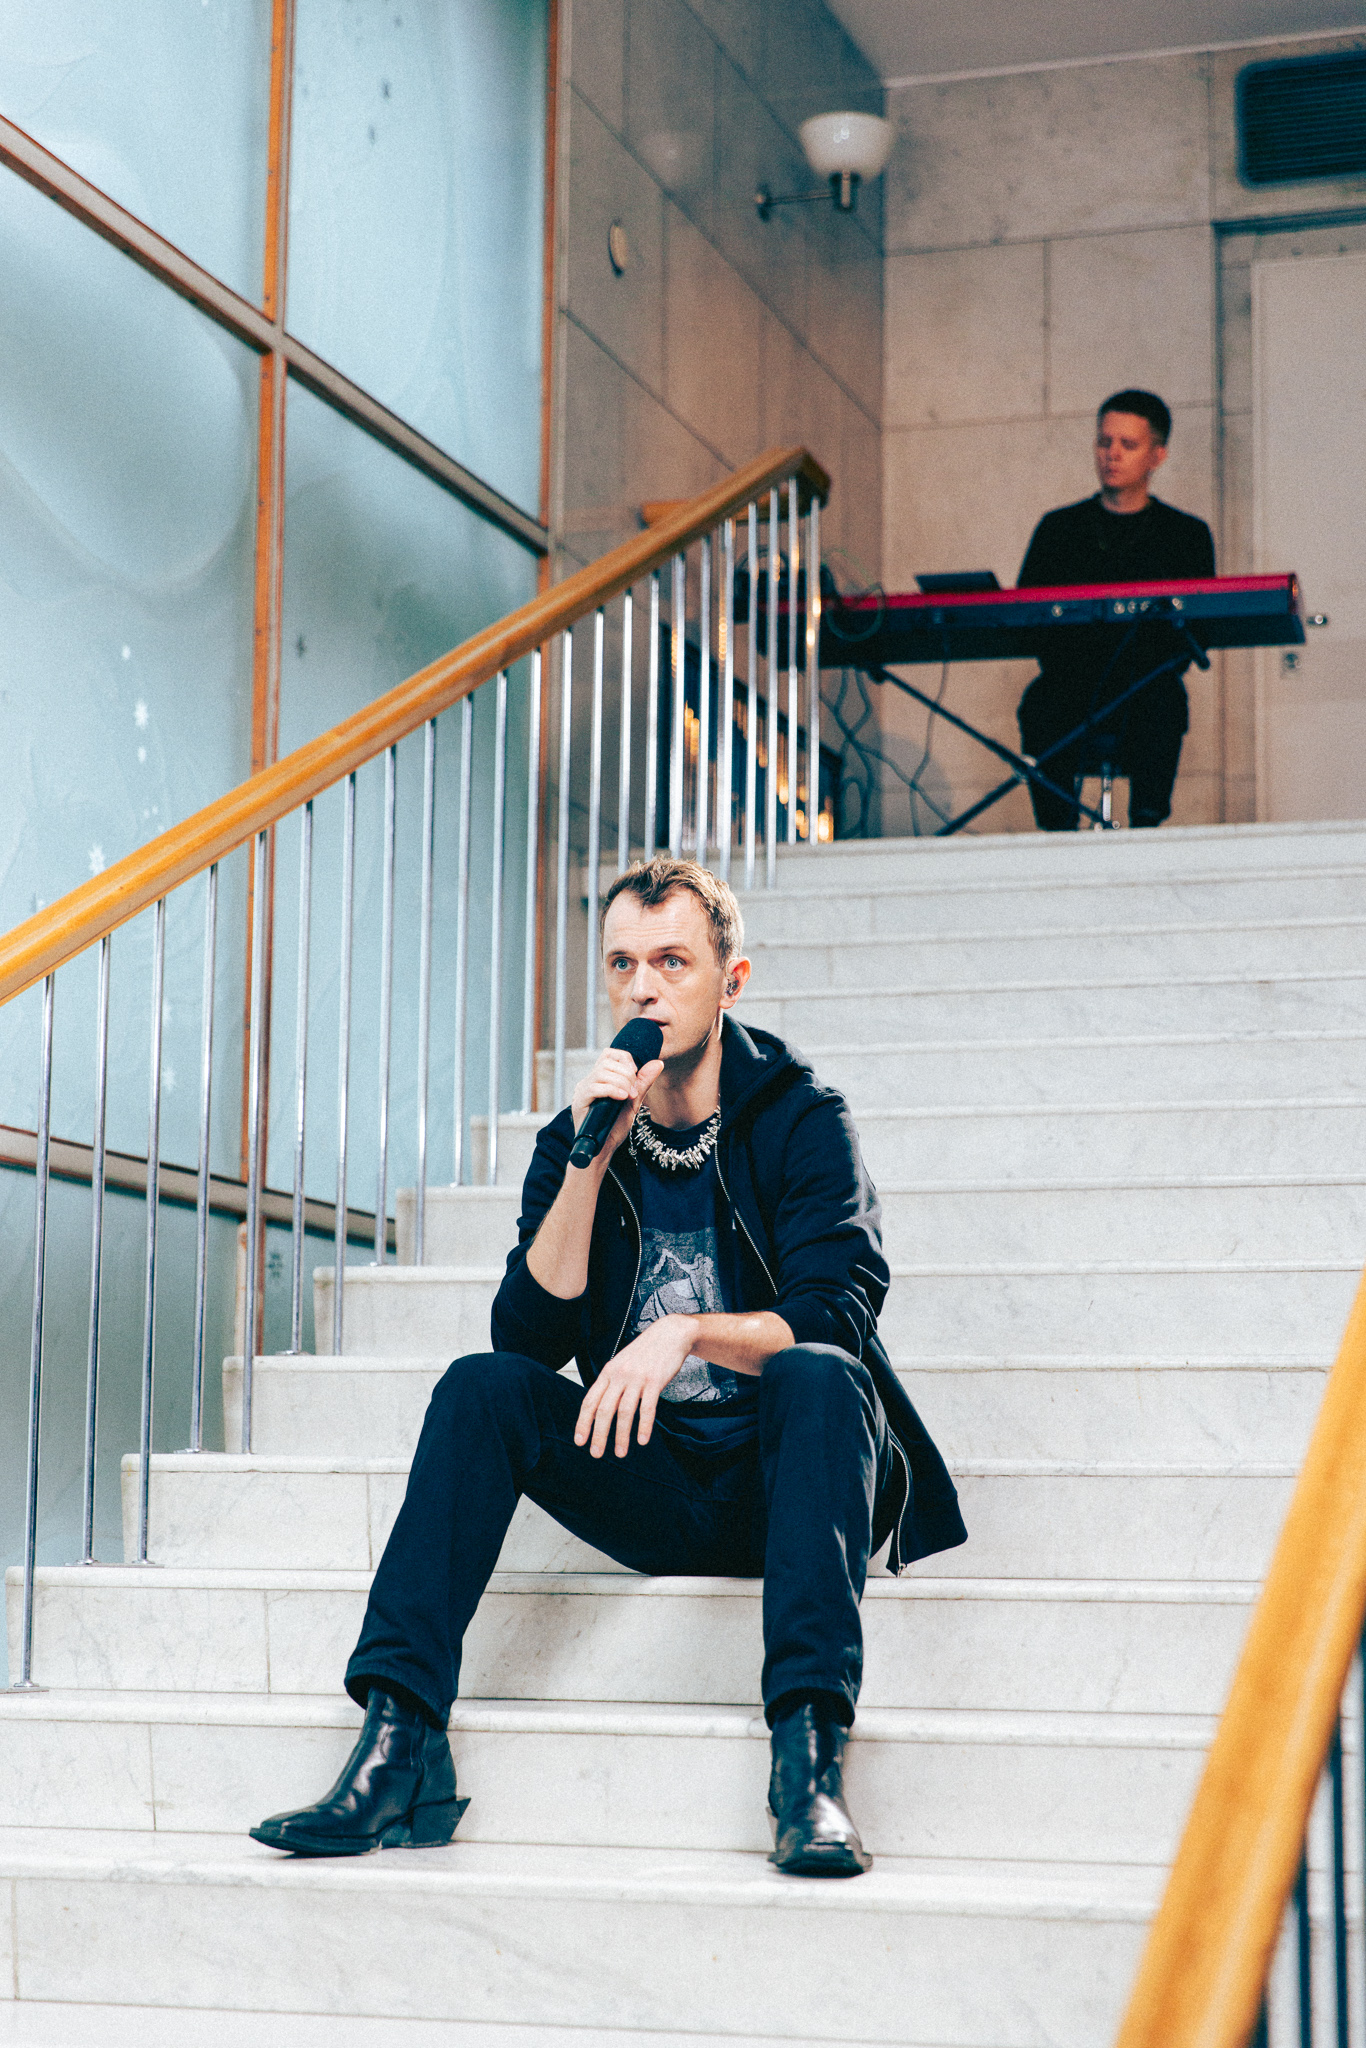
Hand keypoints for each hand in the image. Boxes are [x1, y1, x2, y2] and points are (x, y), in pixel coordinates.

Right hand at [568, 1046, 663, 1168]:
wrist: (603, 1150)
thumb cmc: (615, 1127)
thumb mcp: (633, 1102)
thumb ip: (643, 1082)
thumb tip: (657, 1062)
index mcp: (601, 1078)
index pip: (610, 1054)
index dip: (625, 1060)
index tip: (635, 1075)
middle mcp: (589, 1081)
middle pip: (607, 1061)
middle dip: (627, 1074)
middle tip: (633, 1092)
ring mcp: (583, 1090)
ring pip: (601, 1072)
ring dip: (621, 1082)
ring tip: (628, 1097)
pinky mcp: (579, 1101)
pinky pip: (594, 1087)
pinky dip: (612, 1090)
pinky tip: (621, 1098)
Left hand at [574, 1316, 696, 1457]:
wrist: (669, 1334)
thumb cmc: (644, 1353)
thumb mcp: (622, 1364)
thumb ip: (612, 1384)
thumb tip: (601, 1409)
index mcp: (608, 1372)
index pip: (590, 1401)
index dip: (583, 1422)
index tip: (580, 1441)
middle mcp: (619, 1375)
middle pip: (604, 1410)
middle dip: (599, 1434)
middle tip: (596, 1454)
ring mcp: (637, 1378)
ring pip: (624, 1412)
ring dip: (621, 1435)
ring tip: (620, 1453)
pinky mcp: (654, 1381)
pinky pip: (647, 1408)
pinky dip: (644, 1426)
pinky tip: (642, 1440)